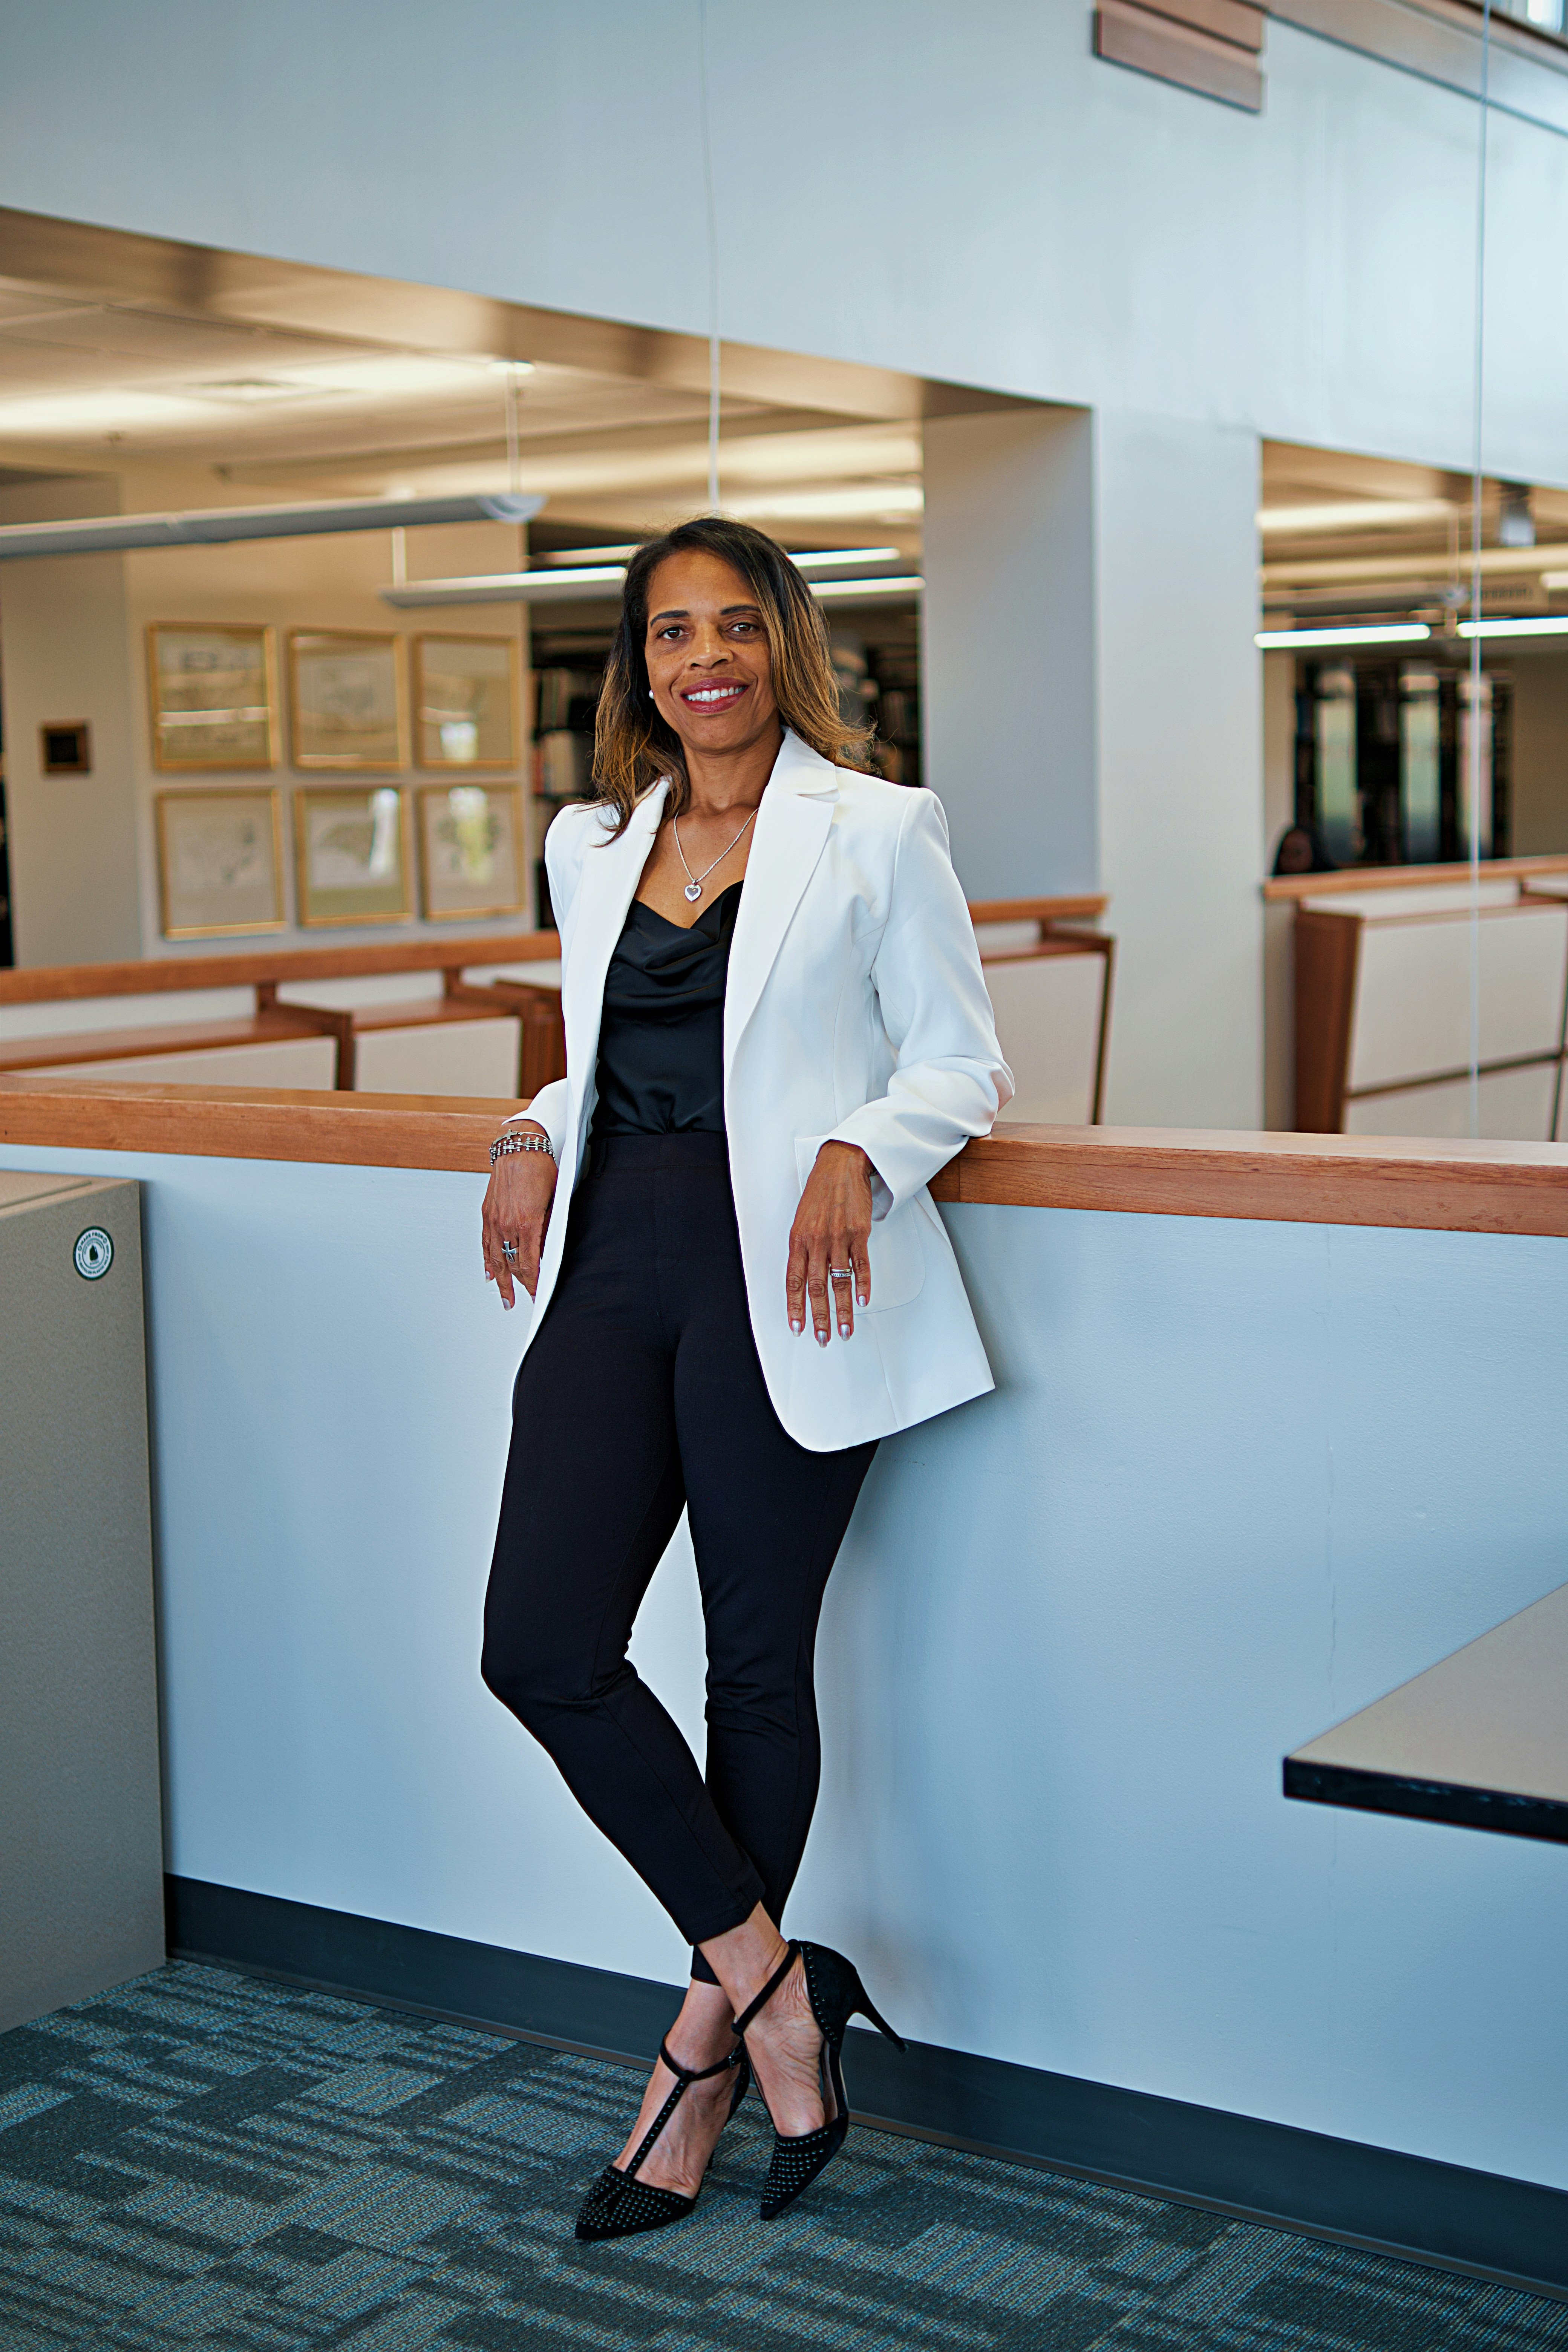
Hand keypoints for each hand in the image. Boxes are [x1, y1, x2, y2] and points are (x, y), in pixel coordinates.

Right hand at [481, 1126, 558, 1308]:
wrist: (519, 1146)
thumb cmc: (540, 1168)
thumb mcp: (553, 1200)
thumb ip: (549, 1228)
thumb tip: (547, 1251)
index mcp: (527, 1222)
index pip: (530, 1264)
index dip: (534, 1283)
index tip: (539, 1294)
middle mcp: (507, 1224)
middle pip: (513, 1265)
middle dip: (520, 1286)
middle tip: (523, 1302)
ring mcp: (494, 1220)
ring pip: (497, 1258)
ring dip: (501, 1281)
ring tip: (505, 1298)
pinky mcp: (487, 1213)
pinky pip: (486, 1243)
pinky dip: (487, 1261)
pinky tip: (489, 1274)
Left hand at [786, 1142, 873, 1344]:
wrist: (840, 1165)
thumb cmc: (819, 1193)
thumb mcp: (801, 1220)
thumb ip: (802, 1250)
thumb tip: (801, 1279)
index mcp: (798, 1239)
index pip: (793, 1281)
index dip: (795, 1307)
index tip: (797, 1328)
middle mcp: (816, 1241)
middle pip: (817, 1287)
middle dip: (819, 1317)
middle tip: (822, 1338)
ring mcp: (839, 1237)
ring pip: (839, 1281)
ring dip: (842, 1310)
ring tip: (845, 1329)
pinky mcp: (859, 1232)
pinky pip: (861, 1264)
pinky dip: (862, 1285)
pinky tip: (862, 1301)